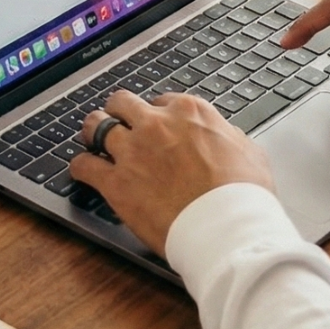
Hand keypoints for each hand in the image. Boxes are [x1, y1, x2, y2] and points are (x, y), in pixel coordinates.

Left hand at [68, 89, 274, 255]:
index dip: (156, 114)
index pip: (161, 101)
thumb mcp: (249, 151)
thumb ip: (228, 137)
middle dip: (119, 111)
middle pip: (123, 103)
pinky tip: (81, 170)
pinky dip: (80, 167)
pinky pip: (84, 166)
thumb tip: (224, 136)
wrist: (228, 227)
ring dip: (92, 130)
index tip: (154, 124)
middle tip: (117, 122)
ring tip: (90, 138)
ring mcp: (133, 151)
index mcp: (189, 112)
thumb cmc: (244, 194)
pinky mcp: (116, 183)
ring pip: (96, 125)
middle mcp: (156, 124)